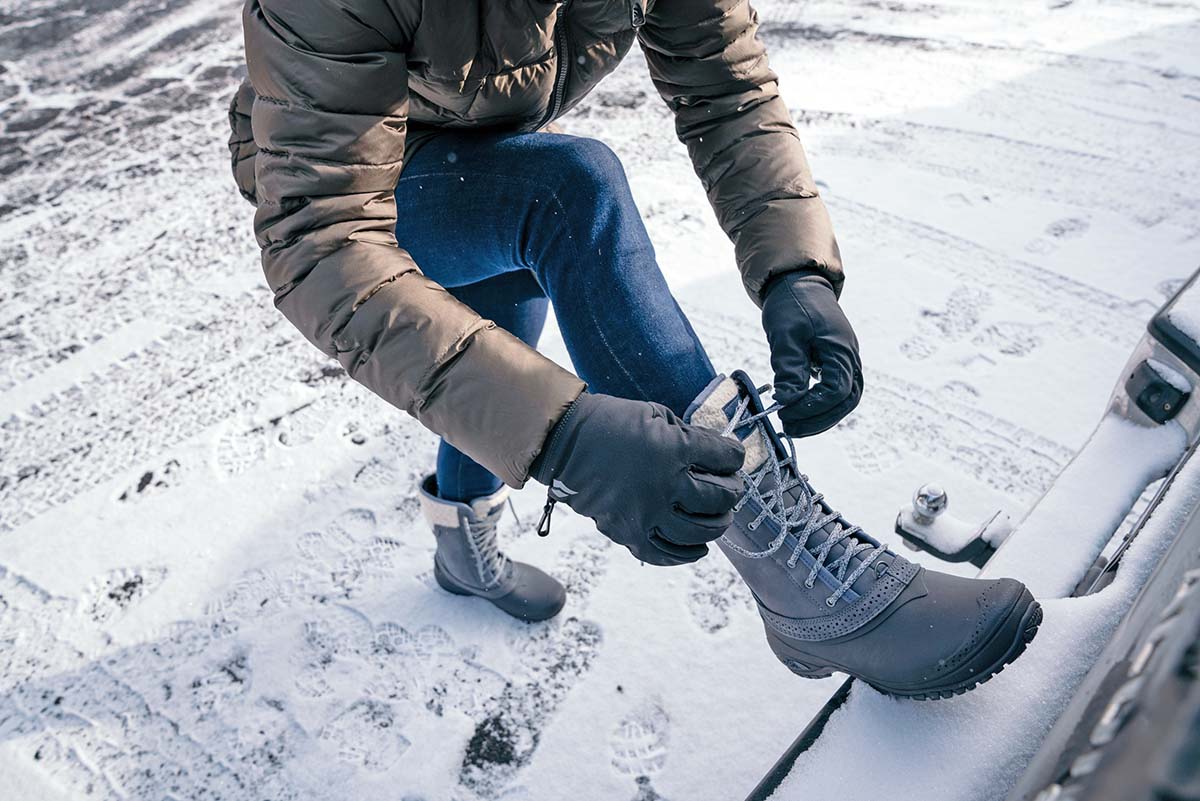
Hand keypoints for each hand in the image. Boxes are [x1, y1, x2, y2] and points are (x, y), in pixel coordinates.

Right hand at [531, 392, 744, 565]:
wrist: (566, 444)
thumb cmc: (611, 423)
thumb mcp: (657, 415)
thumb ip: (689, 434)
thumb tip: (717, 450)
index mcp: (674, 450)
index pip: (724, 458)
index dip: (734, 456)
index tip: (732, 456)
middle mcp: (665, 486)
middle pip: (719, 499)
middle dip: (732, 491)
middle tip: (731, 488)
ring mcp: (647, 514)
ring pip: (699, 532)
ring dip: (716, 525)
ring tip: (718, 517)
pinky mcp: (628, 533)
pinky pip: (664, 554)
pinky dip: (686, 554)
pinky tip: (698, 548)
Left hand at [761, 272, 862, 436]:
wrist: (799, 283)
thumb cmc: (791, 305)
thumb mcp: (785, 335)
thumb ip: (789, 367)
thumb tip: (787, 400)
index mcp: (841, 349)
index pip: (836, 391)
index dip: (812, 407)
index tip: (785, 412)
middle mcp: (850, 357)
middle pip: (847, 400)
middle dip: (819, 419)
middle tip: (790, 428)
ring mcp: (847, 360)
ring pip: (845, 399)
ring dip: (822, 416)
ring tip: (794, 424)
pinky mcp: (838, 361)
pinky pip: (838, 391)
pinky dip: (822, 405)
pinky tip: (799, 409)